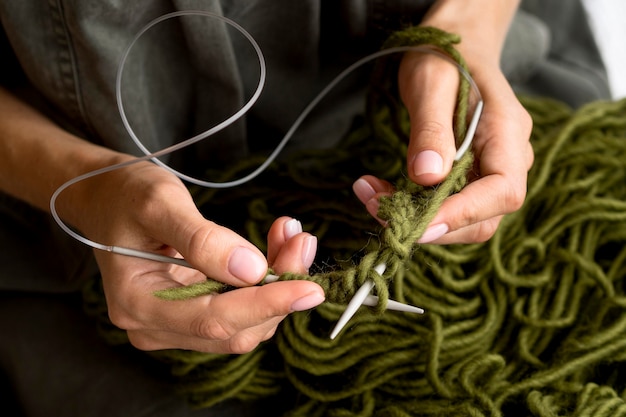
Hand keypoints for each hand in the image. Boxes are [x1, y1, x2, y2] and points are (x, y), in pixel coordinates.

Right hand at [78, 162, 322, 352]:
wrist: (106, 196)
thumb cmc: (125, 194)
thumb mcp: (160, 203)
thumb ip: (202, 239)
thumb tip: (253, 271)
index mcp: (137, 303)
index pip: (213, 320)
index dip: (266, 305)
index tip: (310, 288)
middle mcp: (153, 325)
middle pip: (234, 329)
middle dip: (278, 291)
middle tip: (302, 241)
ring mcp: (172, 324)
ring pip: (243, 324)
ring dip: (277, 285)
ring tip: (292, 237)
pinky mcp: (190, 313)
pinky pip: (238, 309)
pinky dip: (266, 283)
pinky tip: (278, 249)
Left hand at [353, 4, 532, 243]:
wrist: (452, 48)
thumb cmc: (444, 57)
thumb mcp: (430, 84)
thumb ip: (431, 130)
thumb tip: (427, 177)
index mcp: (508, 133)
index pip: (502, 191)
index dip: (462, 215)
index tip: (418, 225)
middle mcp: (507, 160)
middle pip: (482, 217)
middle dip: (429, 223)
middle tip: (376, 207)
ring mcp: (489, 172)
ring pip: (462, 220)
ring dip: (415, 218)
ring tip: (370, 196)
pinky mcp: (468, 178)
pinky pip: (446, 206)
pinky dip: (412, 207)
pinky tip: (379, 191)